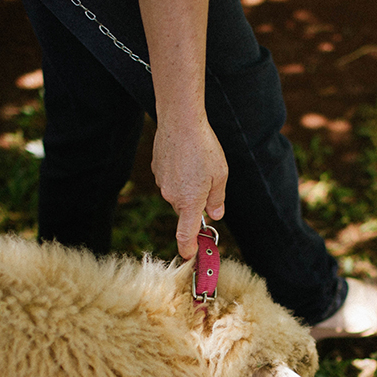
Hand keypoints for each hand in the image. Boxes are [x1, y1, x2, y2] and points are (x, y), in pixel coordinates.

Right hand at [152, 112, 226, 259]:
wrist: (180, 121)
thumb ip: (217, 199)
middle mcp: (172, 196)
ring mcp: (161, 183)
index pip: (185, 234)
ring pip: (177, 193)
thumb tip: (215, 214)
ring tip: (197, 162)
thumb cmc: (204, 148)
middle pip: (184, 209)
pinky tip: (185, 156)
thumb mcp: (220, 175)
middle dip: (195, 203)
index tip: (190, 256)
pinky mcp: (156, 169)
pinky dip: (178, 173)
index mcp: (189, 201)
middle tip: (208, 182)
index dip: (188, 248)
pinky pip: (169, 179)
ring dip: (187, 186)